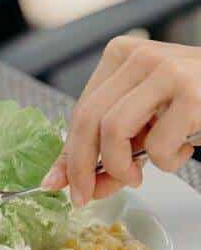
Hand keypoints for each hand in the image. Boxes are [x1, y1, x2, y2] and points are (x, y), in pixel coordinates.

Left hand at [41, 36, 200, 205]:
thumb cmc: (198, 101)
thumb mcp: (148, 112)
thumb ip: (112, 138)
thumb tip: (67, 180)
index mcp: (122, 54)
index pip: (81, 109)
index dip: (68, 152)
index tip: (61, 183)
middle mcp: (140, 57)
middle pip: (88, 119)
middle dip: (82, 166)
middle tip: (87, 194)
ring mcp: (167, 72)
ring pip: (113, 130)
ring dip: (120, 166)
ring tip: (138, 175)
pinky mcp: (192, 95)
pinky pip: (158, 145)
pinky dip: (166, 161)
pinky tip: (184, 149)